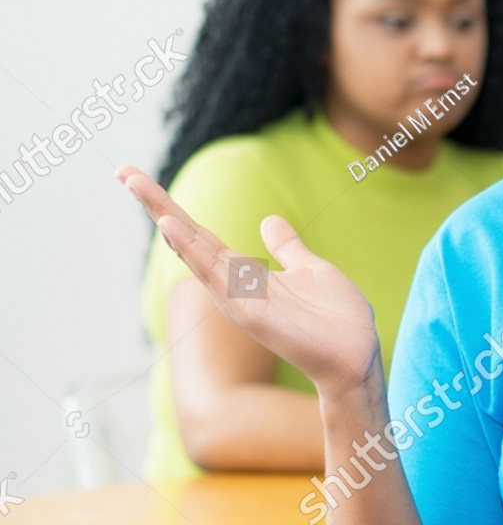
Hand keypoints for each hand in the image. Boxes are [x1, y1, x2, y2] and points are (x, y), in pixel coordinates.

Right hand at [117, 164, 380, 399]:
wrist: (356, 354)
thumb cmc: (336, 318)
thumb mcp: (310, 269)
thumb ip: (287, 247)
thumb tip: (269, 220)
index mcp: (244, 272)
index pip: (199, 233)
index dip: (171, 206)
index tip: (140, 178)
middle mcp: (233, 284)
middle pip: (186, 237)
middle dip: (156, 204)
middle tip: (123, 170)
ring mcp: (237, 298)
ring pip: (194, 252)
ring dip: (166, 219)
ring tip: (139, 186)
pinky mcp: (248, 312)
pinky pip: (217, 276)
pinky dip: (193, 251)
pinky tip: (172, 226)